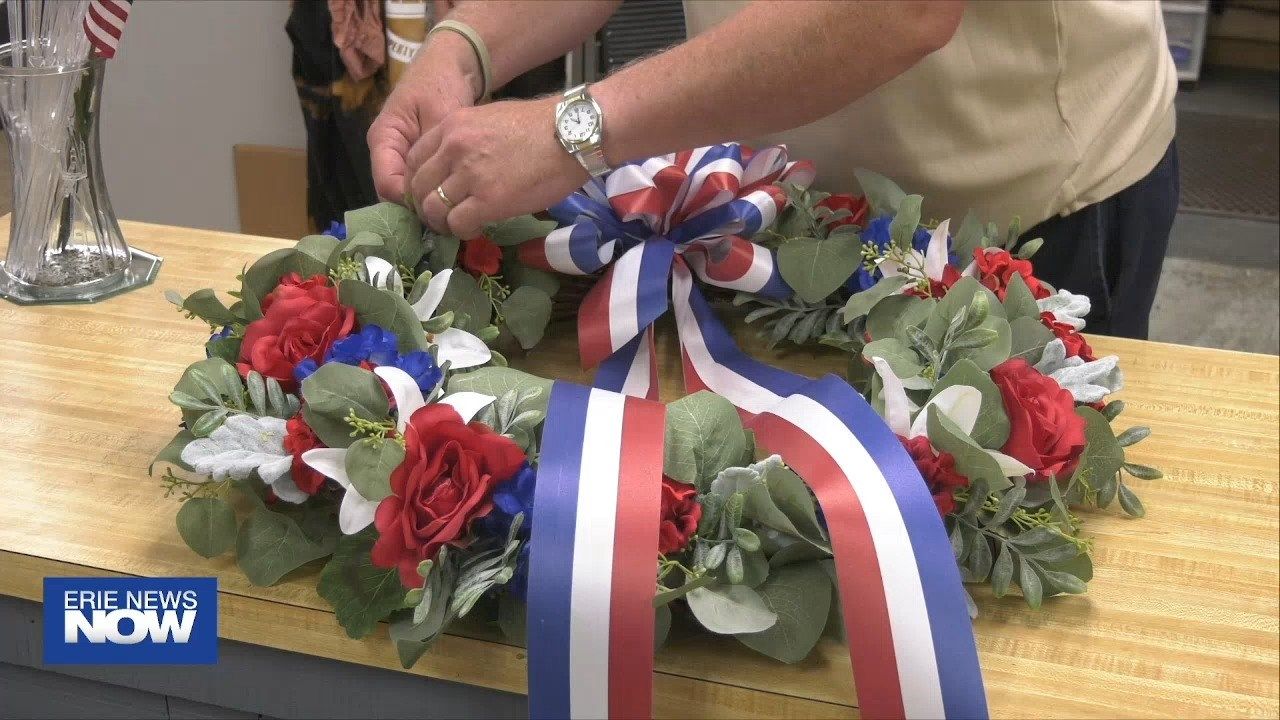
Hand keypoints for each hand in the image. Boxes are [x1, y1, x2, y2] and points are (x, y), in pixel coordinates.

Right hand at [367, 33, 481, 201]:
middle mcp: (386, 153)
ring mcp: (398, 158)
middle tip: (450, 217)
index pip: (387, 185)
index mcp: (383, 139)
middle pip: (394, 195)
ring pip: (406, 194)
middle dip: (418, 208)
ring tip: (453, 211)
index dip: (411, 202)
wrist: (450, 67)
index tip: (440, 208)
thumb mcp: (440, 116)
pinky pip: (418, 186)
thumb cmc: (441, 84)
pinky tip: (453, 199)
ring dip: (427, 203)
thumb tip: (439, 187)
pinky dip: (433, 194)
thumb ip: (436, 152)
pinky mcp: (413, 161)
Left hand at [405, 97, 588, 238]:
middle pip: (418, 187)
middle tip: (442, 216)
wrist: (572, 135)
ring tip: (459, 225)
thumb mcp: (491, 120)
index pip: (413, 160)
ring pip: (433, 209)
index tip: (431, 194)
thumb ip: (467, 140)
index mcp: (452, 126)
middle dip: (425, 207)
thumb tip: (459, 167)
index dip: (418, 183)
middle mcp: (453, 148)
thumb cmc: (541, 127)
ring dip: (442, 222)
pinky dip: (463, 231)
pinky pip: (458, 223)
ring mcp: (469, 175)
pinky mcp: (488, 200)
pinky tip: (477, 228)